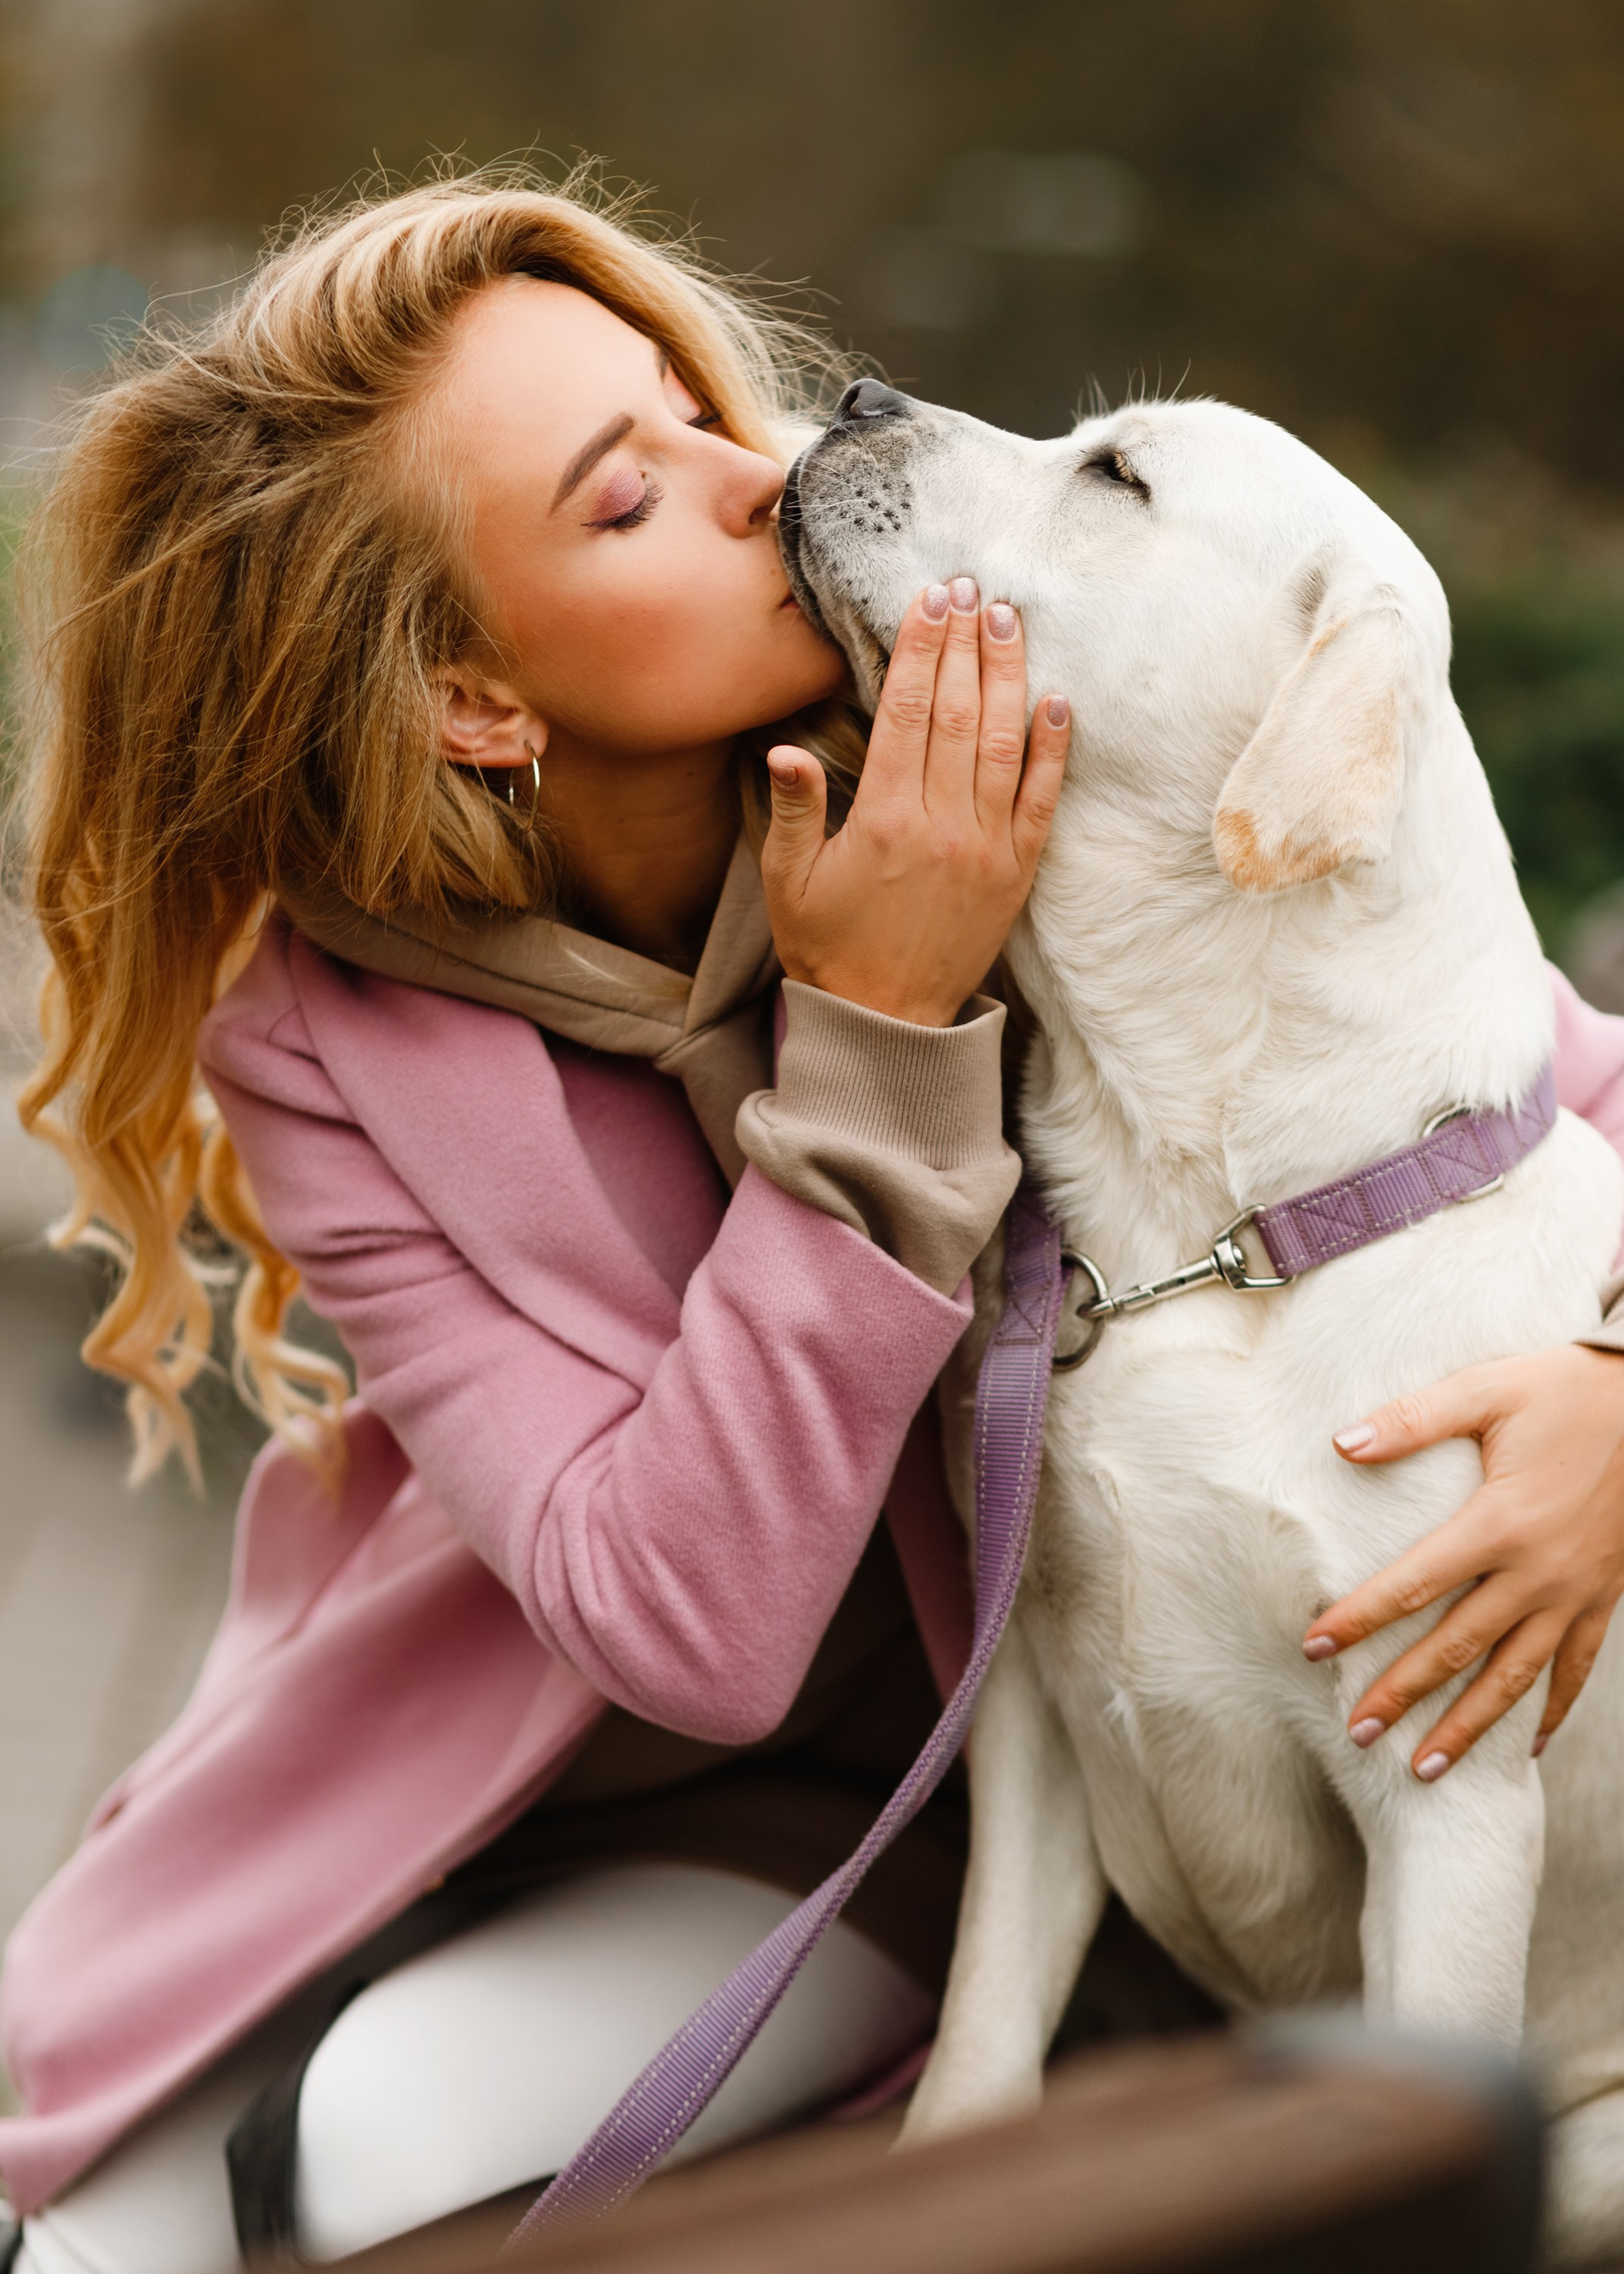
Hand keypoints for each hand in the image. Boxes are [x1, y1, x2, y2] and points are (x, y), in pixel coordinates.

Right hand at [761, 579, 1070, 1025]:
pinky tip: (1056, 700)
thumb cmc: (827, 948)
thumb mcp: (789, 881)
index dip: (920, 648)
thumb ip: (792, 810)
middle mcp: (941, 825)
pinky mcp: (1016, 873)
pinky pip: (1040, 800)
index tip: (930, 598)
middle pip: (957, 712)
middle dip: (965, 643)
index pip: (905, 711)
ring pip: (1002, 743)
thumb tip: (783, 748)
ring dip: (1008, 675)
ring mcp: (985, 848)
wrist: (886, 1023)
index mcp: (883, 819)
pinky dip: (1051, 749)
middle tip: (973, 587)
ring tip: (1009, 620)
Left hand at [1302, 1343, 1623, 1777]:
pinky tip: (1527, 1746)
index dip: (1360, 1617)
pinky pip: (1577, 1668)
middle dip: (1403, 1693)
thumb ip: (1412, 1420)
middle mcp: (1537, 1571)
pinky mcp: (1605, 1596)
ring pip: (1514, 1676)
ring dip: (1469, 1727)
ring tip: (1426, 1770)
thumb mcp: (1486, 1389)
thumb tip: (1340, 1444)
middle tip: (1356, 1733)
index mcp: (1499, 1522)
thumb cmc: (1564, 1388)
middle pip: (1457, 1648)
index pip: (1412, 1584)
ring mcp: (1575, 1592)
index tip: (1313, 1646)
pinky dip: (1552, 1710)